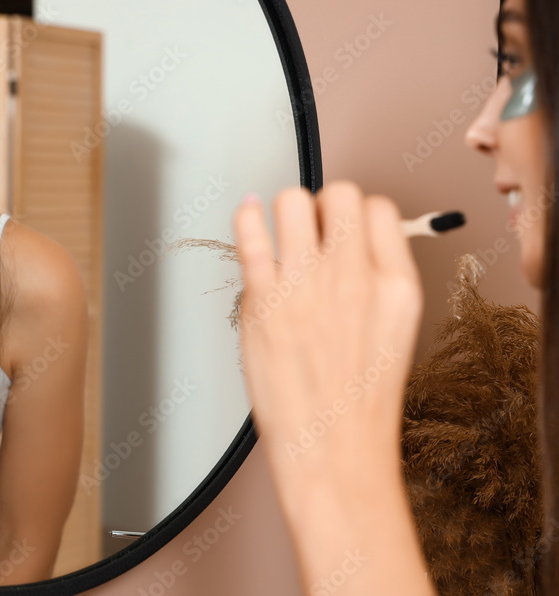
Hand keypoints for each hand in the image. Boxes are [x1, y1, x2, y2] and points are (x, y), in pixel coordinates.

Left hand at [233, 181, 431, 593]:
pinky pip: (251, 236)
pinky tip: (248, 215)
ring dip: (287, 210)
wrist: (332, 448)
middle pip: (339, 194)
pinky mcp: (263, 300)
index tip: (344, 228)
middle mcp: (353, 276)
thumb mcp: (394, 331)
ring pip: (294, 201)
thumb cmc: (357, 401)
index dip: (357, 214)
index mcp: (395, 284)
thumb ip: (378, 282)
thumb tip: (356, 245)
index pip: (378, 208)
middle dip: (324, 204)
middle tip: (314, 230)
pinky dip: (247, 216)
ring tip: (284, 235)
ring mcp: (306, 285)